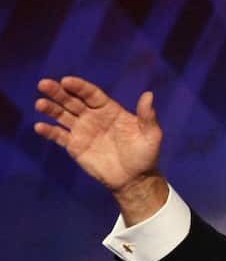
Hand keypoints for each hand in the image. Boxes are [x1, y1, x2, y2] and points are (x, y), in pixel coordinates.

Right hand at [35, 76, 166, 221]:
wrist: (135, 179)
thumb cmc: (145, 155)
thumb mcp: (151, 135)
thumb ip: (147, 115)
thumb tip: (149, 94)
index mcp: (109, 110)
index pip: (91, 94)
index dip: (79, 87)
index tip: (66, 81)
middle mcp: (93, 117)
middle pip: (72, 101)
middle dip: (58, 92)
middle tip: (44, 84)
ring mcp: (82, 130)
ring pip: (62, 115)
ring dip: (50, 109)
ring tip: (40, 104)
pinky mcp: (75, 146)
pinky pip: (59, 136)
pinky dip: (49, 131)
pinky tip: (40, 127)